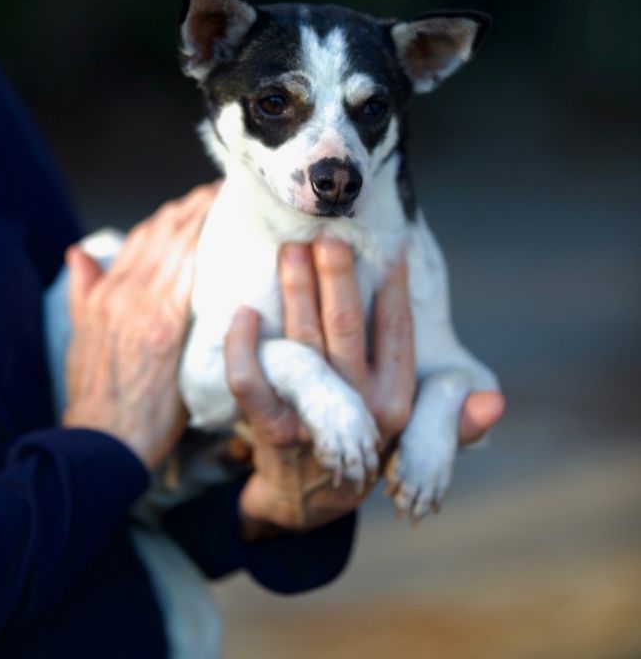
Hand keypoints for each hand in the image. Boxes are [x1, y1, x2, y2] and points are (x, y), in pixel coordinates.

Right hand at [62, 184, 217, 469]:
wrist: (101, 442)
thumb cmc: (97, 396)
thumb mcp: (81, 337)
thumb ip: (84, 291)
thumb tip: (80, 253)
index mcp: (105, 292)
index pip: (143, 237)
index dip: (172, 215)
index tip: (197, 202)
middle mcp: (122, 292)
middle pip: (162, 233)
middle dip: (194, 207)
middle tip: (224, 193)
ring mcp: (142, 307)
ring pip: (176, 245)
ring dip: (204, 218)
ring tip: (233, 203)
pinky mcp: (163, 327)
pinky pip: (187, 274)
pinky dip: (206, 249)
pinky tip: (231, 237)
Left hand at [226, 239, 504, 535]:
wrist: (306, 504)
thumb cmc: (362, 451)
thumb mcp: (411, 439)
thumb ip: (454, 419)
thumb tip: (497, 401)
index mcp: (396, 403)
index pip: (396, 332)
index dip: (393, 287)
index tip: (389, 246)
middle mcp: (360, 408)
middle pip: (347, 328)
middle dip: (337, 276)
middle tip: (328, 235)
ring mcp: (315, 419)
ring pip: (304, 341)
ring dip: (296, 291)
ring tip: (292, 251)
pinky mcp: (272, 430)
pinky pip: (252, 382)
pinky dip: (244, 346)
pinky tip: (243, 312)